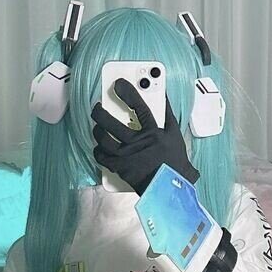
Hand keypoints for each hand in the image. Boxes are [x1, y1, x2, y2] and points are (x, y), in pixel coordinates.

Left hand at [91, 79, 198, 195]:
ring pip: (104, 140)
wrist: (169, 186)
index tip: (118, 84)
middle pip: (112, 123)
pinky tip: (99, 147)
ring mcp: (127, 157)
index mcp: (153, 132)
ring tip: (97, 127)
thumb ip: (167, 114)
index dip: (128, 93)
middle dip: (100, 113)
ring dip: (97, 131)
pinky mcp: (120, 169)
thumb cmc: (174, 161)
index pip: (139, 107)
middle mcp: (138, 143)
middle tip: (97, 108)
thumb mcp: (174, 135)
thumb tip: (162, 95)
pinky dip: (98, 151)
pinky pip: (102, 157)